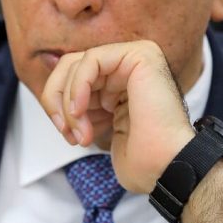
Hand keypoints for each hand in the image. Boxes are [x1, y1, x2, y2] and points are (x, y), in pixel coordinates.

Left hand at [40, 40, 194, 192]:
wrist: (168, 168)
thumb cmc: (142, 159)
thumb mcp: (97, 127)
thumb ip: (81, 106)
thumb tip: (54, 95)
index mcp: (120, 83)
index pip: (73, 79)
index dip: (60, 107)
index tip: (69, 137)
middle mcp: (128, 66)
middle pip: (70, 67)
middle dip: (58, 102)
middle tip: (68, 132)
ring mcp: (136, 57)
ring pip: (76, 64)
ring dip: (68, 103)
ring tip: (81, 132)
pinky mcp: (140, 55)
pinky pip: (90, 60)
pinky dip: (77, 87)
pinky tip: (80, 111)